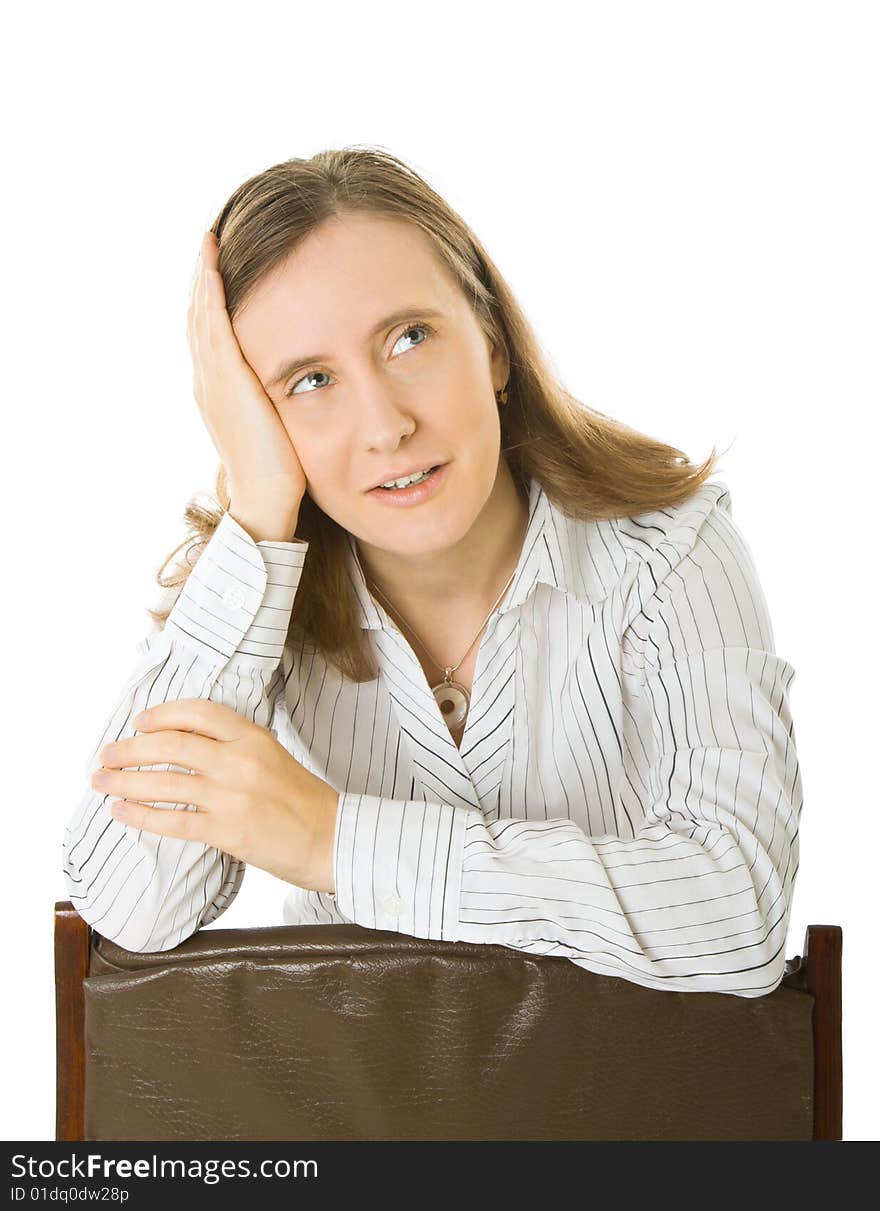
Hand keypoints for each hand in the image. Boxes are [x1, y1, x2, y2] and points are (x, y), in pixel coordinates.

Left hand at [91, 699, 339, 893]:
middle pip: (171, 745)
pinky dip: (140, 816)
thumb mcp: (275, 758)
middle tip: (107, 755)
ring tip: (102, 782)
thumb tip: (189, 748)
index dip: (162, 715)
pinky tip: (121, 813)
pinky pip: (172, 821)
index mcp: (254, 737)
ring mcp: (232, 795)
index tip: (139, 722)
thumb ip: (237, 749)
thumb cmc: (306, 803)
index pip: (199, 713)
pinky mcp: (226, 830)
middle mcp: (240, 761)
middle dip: (130, 749)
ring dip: (125, 781)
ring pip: (164, 782)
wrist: (333, 840)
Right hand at [188, 231, 306, 521]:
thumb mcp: (275, 427)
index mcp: (218, 393)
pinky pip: (215, 328)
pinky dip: (212, 295)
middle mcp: (208, 383)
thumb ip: (275, 403)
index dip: (211, 303)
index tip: (216, 272)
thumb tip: (299, 386)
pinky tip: (215, 268)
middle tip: (208, 244)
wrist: (265, 499)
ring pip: (202, 317)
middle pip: (199, 319)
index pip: (210, 337)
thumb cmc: (279, 473)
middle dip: (203, 281)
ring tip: (208, 244)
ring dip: (204, 278)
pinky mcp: (227, 382)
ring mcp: (213, 382)